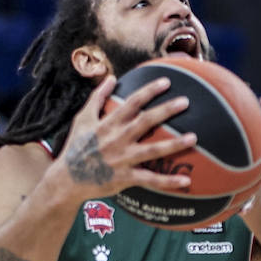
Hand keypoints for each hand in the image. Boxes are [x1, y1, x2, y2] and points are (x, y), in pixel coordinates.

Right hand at [59, 73, 199, 202]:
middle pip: (146, 122)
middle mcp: (118, 139)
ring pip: (153, 150)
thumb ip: (97, 97)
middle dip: (167, 111)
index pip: (133, 102)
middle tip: (186, 102)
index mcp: (109, 123)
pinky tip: (186, 182)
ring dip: (174, 144)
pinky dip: (168, 182)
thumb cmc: (76, 147)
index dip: (150, 91)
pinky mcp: (126, 178)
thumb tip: (111, 78)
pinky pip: (150, 180)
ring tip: (194, 138)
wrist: (66, 179)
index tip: (167, 82)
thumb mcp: (82, 118)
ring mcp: (123, 159)